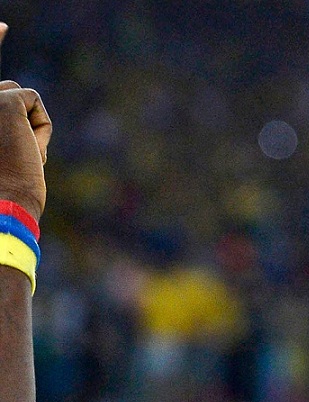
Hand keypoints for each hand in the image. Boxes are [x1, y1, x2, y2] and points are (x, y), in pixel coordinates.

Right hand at [0, 28, 50, 220]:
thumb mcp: (3, 150)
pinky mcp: (4, 101)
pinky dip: (40, 128)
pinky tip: (27, 148)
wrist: (1, 204)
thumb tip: (18, 103)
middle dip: (20, 114)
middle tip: (15, 153)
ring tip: (17, 152)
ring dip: (29, 125)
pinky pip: (35, 103)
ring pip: (20, 96)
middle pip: (7, 88)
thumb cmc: (1, 186)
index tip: (4, 25)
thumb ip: (4, 125)